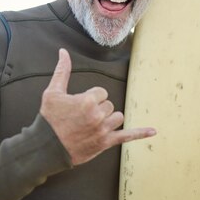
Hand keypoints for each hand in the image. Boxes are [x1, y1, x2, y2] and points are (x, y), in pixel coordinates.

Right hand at [40, 48, 155, 164]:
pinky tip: (153, 131)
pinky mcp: (105, 142)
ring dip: (108, 119)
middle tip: (82, 118)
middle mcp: (97, 115)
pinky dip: (140, 134)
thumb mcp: (53, 92)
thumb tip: (63, 51)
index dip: (91, 98)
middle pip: (110, 105)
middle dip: (98, 109)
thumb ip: (62, 71)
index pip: (102, 92)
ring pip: (117, 117)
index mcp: (87, 101)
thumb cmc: (49, 119)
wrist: (46, 148)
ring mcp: (103, 130)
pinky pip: (127, 136)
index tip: (80, 106)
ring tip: (93, 125)